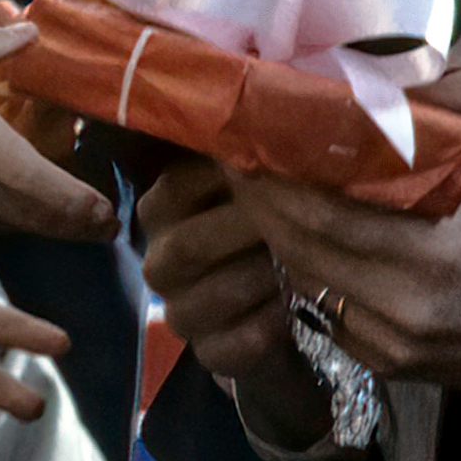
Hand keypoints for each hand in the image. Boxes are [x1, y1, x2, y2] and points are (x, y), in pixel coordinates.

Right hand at [137, 153, 328, 448]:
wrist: (289, 305)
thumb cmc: (275, 226)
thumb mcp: (264, 185)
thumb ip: (259, 156)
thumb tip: (282, 108)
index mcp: (163, 206)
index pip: (178, 184)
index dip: (231, 179)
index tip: (280, 169)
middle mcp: (159, 259)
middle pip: (188, 245)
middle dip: (249, 231)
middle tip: (300, 219)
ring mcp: (179, 310)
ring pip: (208, 295)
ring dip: (261, 278)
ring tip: (301, 262)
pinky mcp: (208, 353)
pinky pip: (228, 345)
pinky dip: (264, 327)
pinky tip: (291, 308)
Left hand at [234, 69, 460, 424]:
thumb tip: (397, 63)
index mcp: (436, 257)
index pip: (326, 216)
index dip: (275, 180)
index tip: (249, 137)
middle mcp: (404, 308)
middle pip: (301, 249)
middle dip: (259, 201)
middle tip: (234, 156)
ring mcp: (389, 344)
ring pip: (303, 281)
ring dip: (272, 235)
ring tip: (253, 189)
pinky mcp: (381, 365)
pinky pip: (321, 310)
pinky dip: (302, 270)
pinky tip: (292, 237)